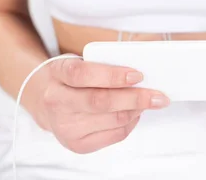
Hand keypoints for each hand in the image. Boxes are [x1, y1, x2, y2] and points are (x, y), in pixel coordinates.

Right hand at [24, 57, 169, 153]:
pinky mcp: (77, 144)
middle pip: (100, 101)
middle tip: (157, 95)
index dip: (113, 75)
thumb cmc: (71, 79)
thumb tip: (140, 75)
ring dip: (137, 110)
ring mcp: (65, 126)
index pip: (83, 74)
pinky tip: (134, 113)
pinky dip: (131, 123)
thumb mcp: (80, 62)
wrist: (47, 102)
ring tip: (149, 101)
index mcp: (57, 73)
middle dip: (135, 98)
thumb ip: (104, 65)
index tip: (138, 75)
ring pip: (112, 119)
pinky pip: (114, 135)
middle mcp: (56, 101)